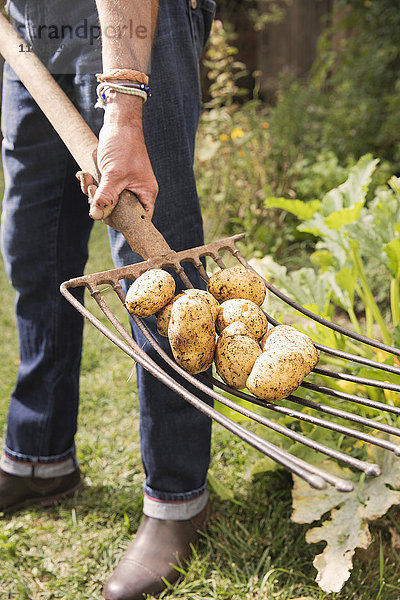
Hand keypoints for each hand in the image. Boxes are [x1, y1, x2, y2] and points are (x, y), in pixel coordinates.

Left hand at [77, 94, 157, 219]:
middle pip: (119, 212)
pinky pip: (101, 190)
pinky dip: (91, 184)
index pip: (140, 219)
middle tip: (94, 192)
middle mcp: (137, 191)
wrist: (118, 123)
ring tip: (88, 179)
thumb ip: (106, 196)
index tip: (107, 218)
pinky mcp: (113, 178)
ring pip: (107, 201)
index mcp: (146, 193)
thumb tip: (96, 215)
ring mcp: (124, 185)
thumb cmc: (123, 146)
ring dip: (92, 193)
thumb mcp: (114, 174)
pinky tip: (84, 175)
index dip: (124, 223)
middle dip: (102, 204)